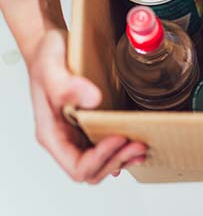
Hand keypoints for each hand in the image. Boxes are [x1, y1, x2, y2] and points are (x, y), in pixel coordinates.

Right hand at [28, 29, 146, 183]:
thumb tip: (93, 99)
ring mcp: (79, 133)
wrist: (51, 45)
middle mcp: (66, 138)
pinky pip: (108, 147)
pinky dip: (124, 149)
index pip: (76, 165)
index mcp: (52, 133)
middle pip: (92, 170)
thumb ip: (66, 85)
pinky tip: (137, 141)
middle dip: (117, 160)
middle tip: (139, 144)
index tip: (119, 137)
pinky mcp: (92, 124)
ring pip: (102, 162)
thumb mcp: (51, 66)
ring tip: (142, 145)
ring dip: (124, 158)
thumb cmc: (46, 56)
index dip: (100, 158)